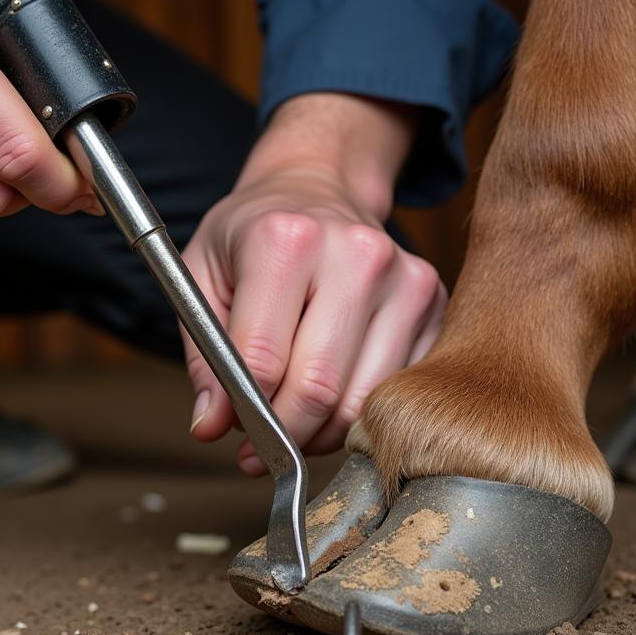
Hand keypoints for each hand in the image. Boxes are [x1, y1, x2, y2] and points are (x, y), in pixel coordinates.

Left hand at [180, 95, 445, 472]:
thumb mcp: (200, 277)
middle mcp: (354, 254)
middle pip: (318, 386)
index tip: (234, 432)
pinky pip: (397, 388)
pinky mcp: (434, 301)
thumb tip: (210, 427)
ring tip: (295, 421)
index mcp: (283, 239)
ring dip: (321, 431)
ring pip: (363, 399)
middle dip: (283, 432)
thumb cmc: (251, 236)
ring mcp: (404, 277)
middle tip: (261, 446)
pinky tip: (332, 399)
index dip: (243, 411)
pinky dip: (360, 413)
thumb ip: (203, 355)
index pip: (261, 358)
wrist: (315, 189)